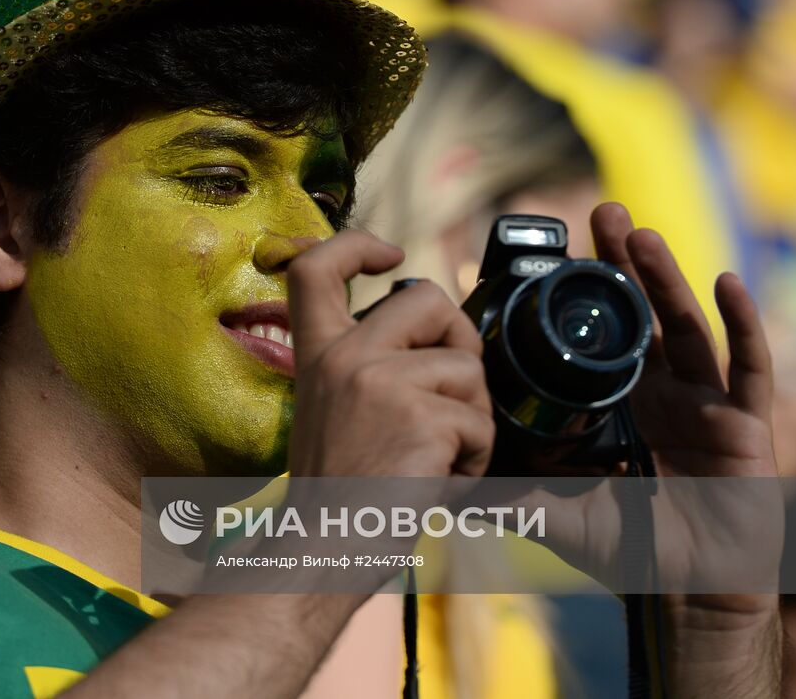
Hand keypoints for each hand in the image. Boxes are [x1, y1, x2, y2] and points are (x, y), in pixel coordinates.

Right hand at [285, 229, 494, 479]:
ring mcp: (382, 383)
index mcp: (317, 353)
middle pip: (426, 296)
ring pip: (466, 368)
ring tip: (441, 457)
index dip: (357, 244)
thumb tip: (430, 332)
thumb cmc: (336, 492)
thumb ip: (365, 365)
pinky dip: (475, 458)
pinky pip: (480, 422)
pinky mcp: (421, 418)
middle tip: (455, 385)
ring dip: (471, 416)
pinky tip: (442, 481)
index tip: (390, 255)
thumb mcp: (330, 408)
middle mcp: (346, 356)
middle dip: (459, 336)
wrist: (323, 551)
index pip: (315, 267)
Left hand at [523, 203, 779, 616]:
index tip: (556, 249)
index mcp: (613, 401)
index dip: (584, 290)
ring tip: (641, 235)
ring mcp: (703, 404)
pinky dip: (742, 325)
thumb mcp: (545, 508)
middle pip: (640, 314)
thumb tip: (431, 470)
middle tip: (602, 214)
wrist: (681, 596)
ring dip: (665, 279)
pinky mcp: (744, 427)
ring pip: (684, 327)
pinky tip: (727, 283)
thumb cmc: (621, 547)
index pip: (597, 331)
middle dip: (623, 263)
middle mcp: (658, 392)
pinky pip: (748, 369)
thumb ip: (496, 486)